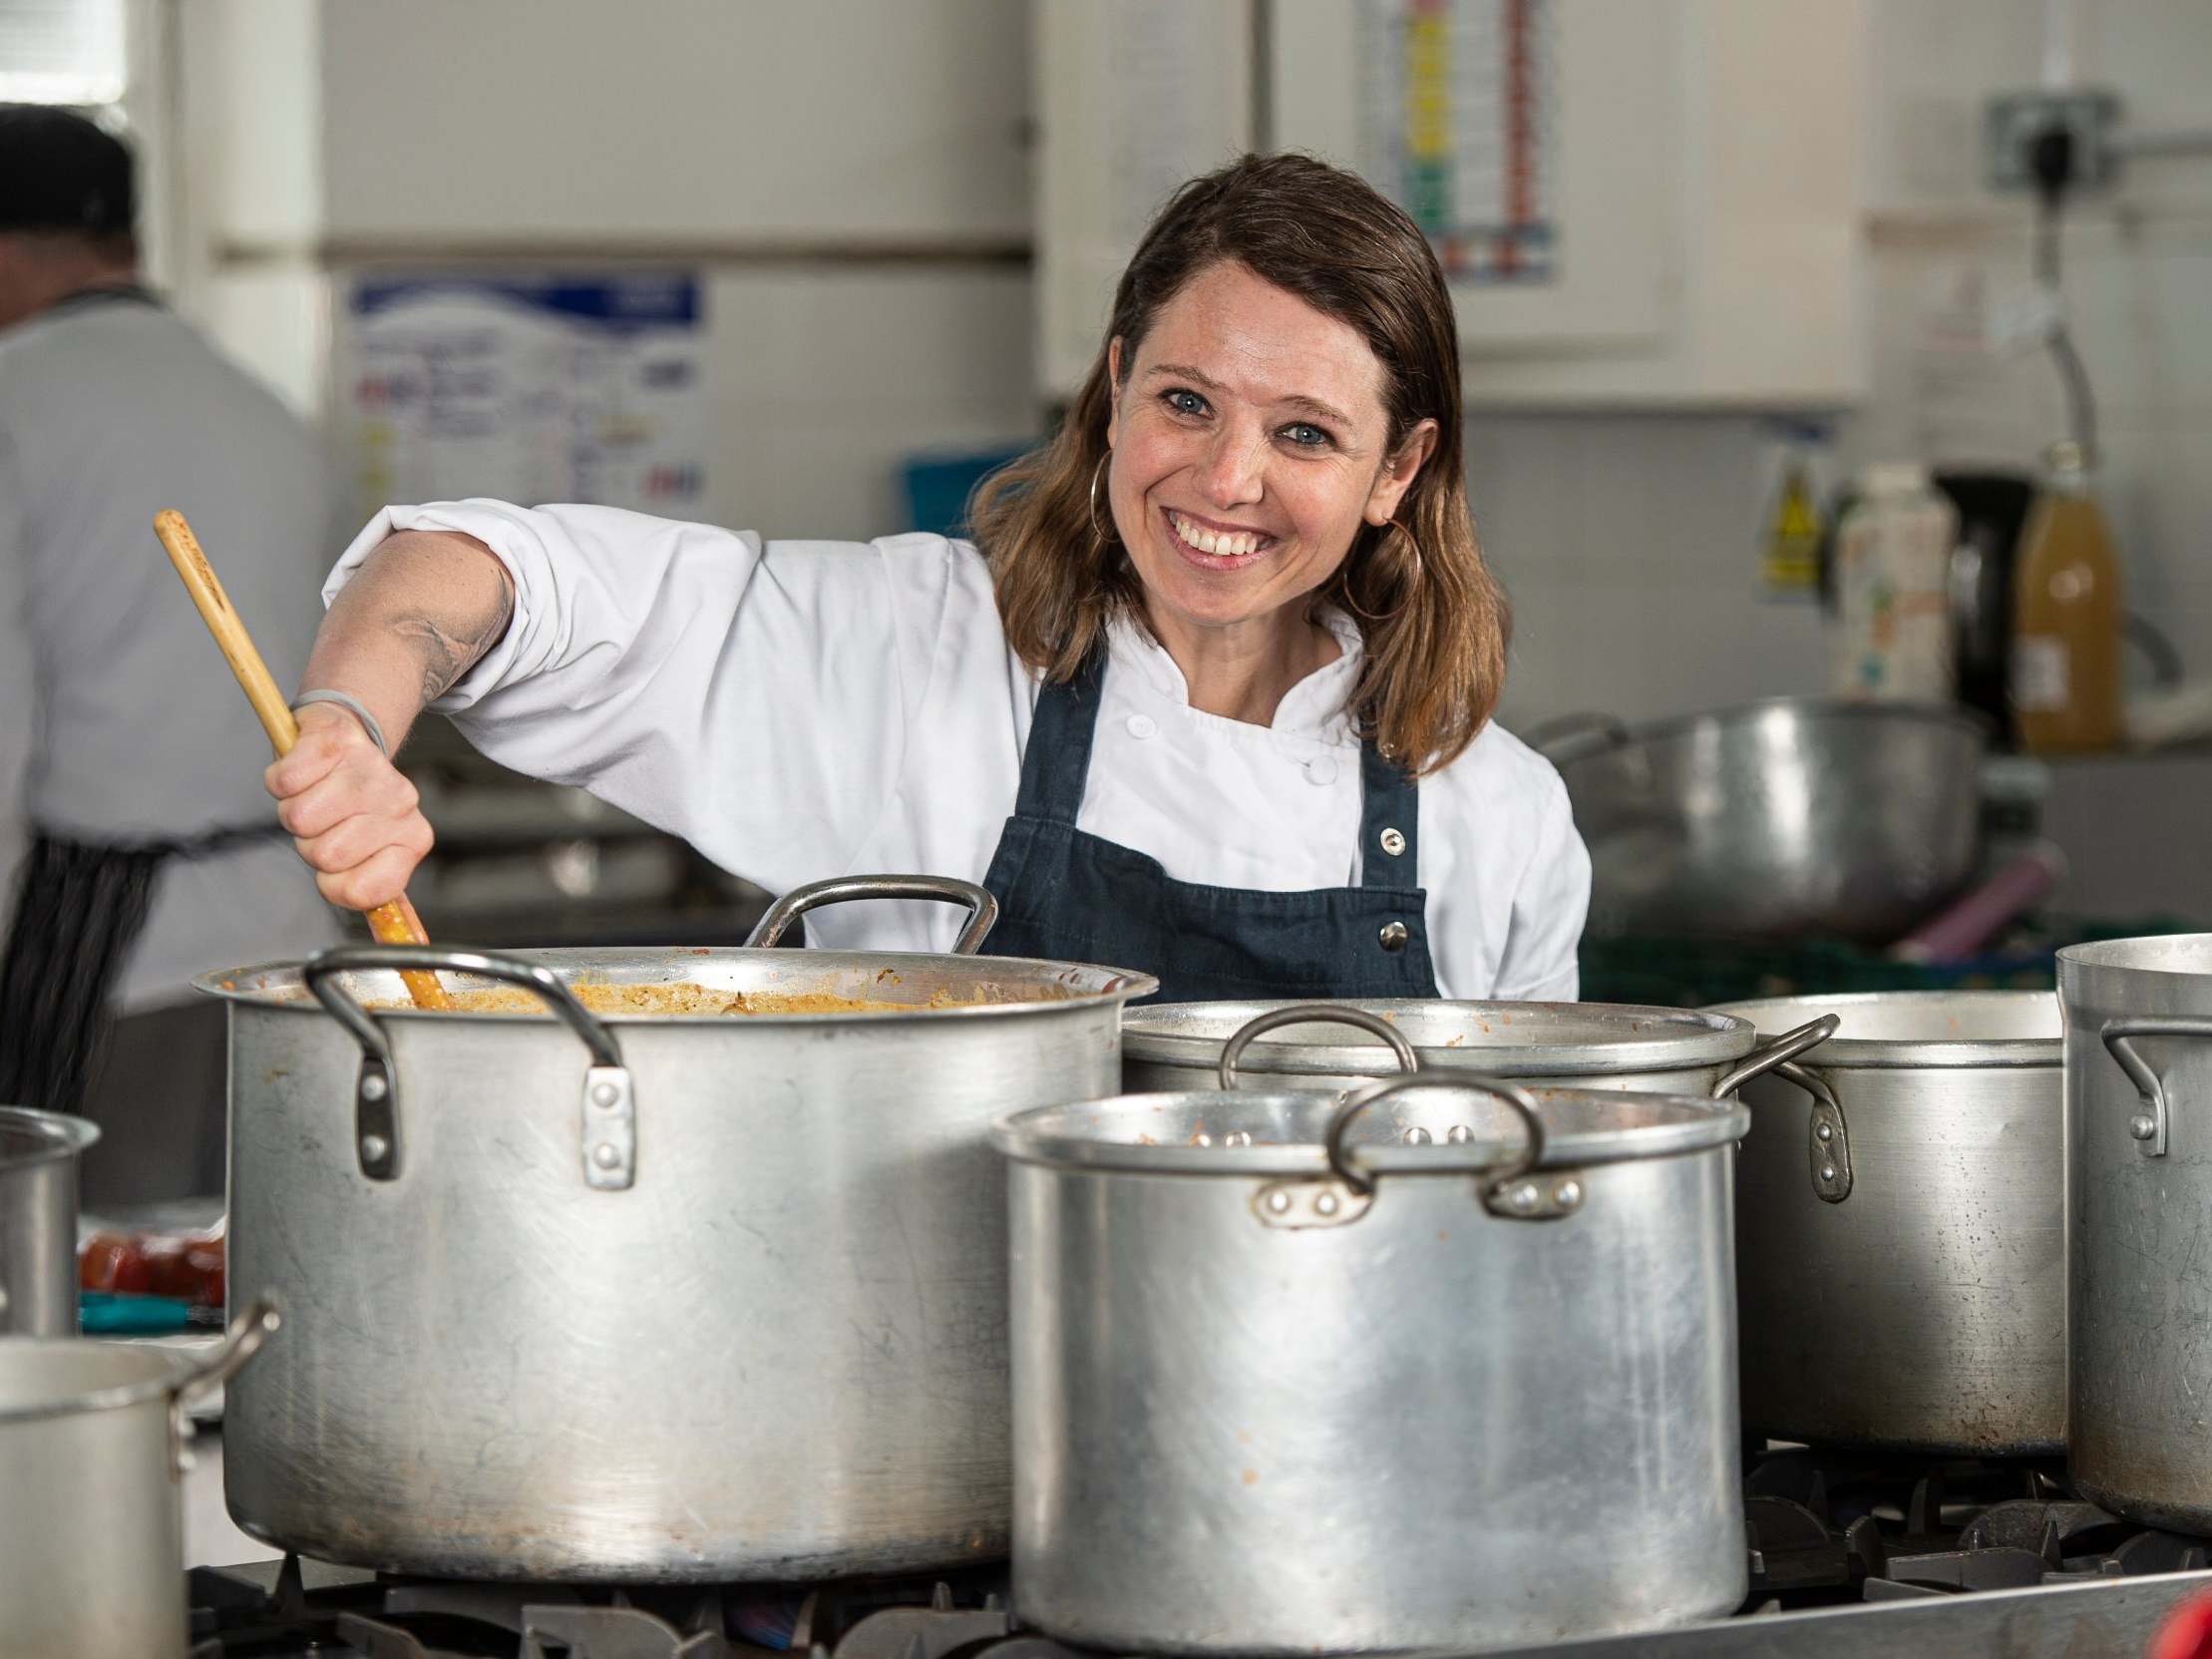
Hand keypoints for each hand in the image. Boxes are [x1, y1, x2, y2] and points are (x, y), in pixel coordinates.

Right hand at [266, 701, 433, 909]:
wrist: (349, 736)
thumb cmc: (350, 805)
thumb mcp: (370, 852)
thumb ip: (366, 888)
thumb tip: (381, 928)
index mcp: (412, 839)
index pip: (362, 893)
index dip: (334, 884)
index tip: (339, 864)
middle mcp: (399, 803)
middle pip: (323, 856)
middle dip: (311, 843)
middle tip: (326, 822)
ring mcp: (370, 769)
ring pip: (299, 819)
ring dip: (294, 809)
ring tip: (315, 794)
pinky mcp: (336, 739)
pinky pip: (285, 781)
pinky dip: (281, 779)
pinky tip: (305, 770)